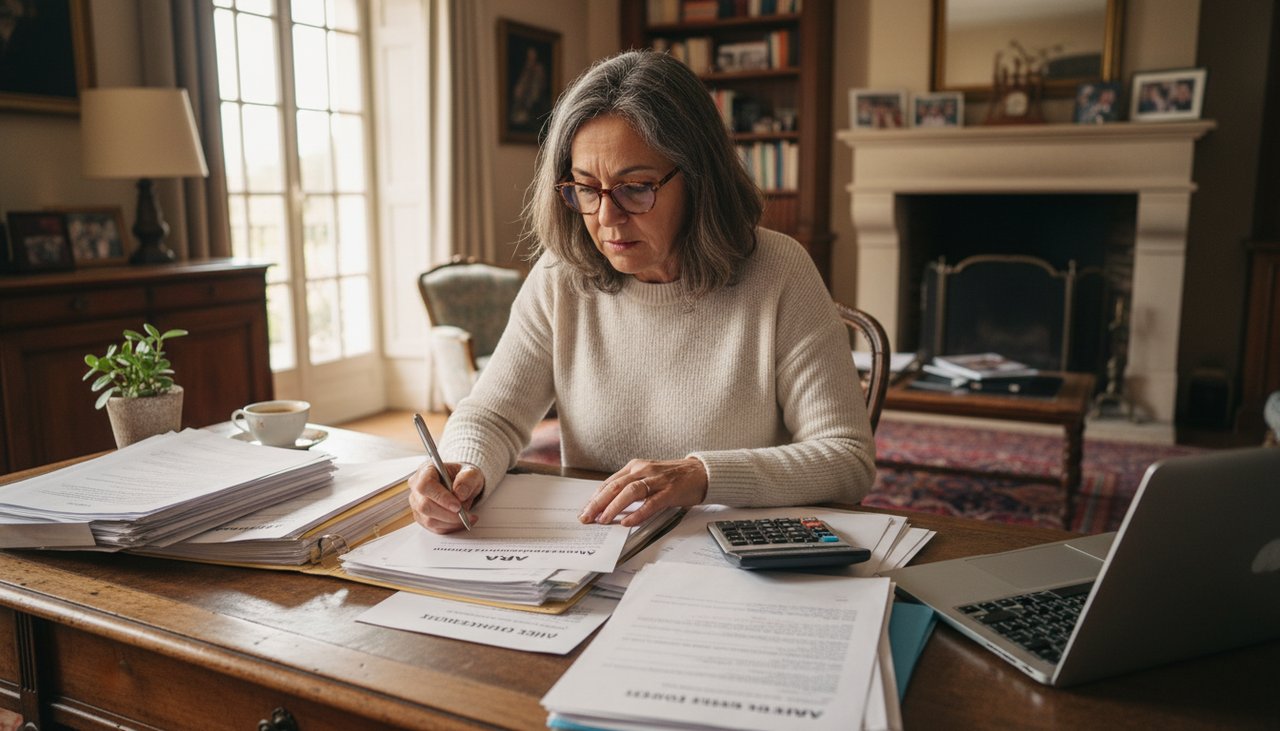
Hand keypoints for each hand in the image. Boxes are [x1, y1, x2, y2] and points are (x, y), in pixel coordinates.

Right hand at [408, 461, 483, 533]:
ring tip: (467, 517)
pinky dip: (449, 527)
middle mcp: (417, 487)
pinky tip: (461, 522)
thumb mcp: (471, 472)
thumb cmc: (463, 476)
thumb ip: (467, 479)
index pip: (426, 485)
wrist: (462, 485)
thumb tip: (459, 494)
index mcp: (426, 471)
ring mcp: (417, 504)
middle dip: (448, 514)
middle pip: (425, 506)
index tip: (458, 506)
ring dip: (450, 522)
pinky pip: (433, 527)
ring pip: (429, 520)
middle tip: (466, 515)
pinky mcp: (422, 517)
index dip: (441, 497)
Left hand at [578, 457, 707, 527]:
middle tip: (586, 517)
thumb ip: (630, 486)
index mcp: (635, 466)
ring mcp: (657, 480)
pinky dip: (637, 513)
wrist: (701, 472)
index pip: (610, 483)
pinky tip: (627, 522)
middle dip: (598, 503)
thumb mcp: (647, 476)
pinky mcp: (669, 491)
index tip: (585, 511)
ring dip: (614, 507)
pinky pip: (650, 503)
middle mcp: (643, 470)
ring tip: (603, 520)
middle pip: (615, 486)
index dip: (595, 498)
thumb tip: (610, 504)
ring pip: (630, 492)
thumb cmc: (673, 477)